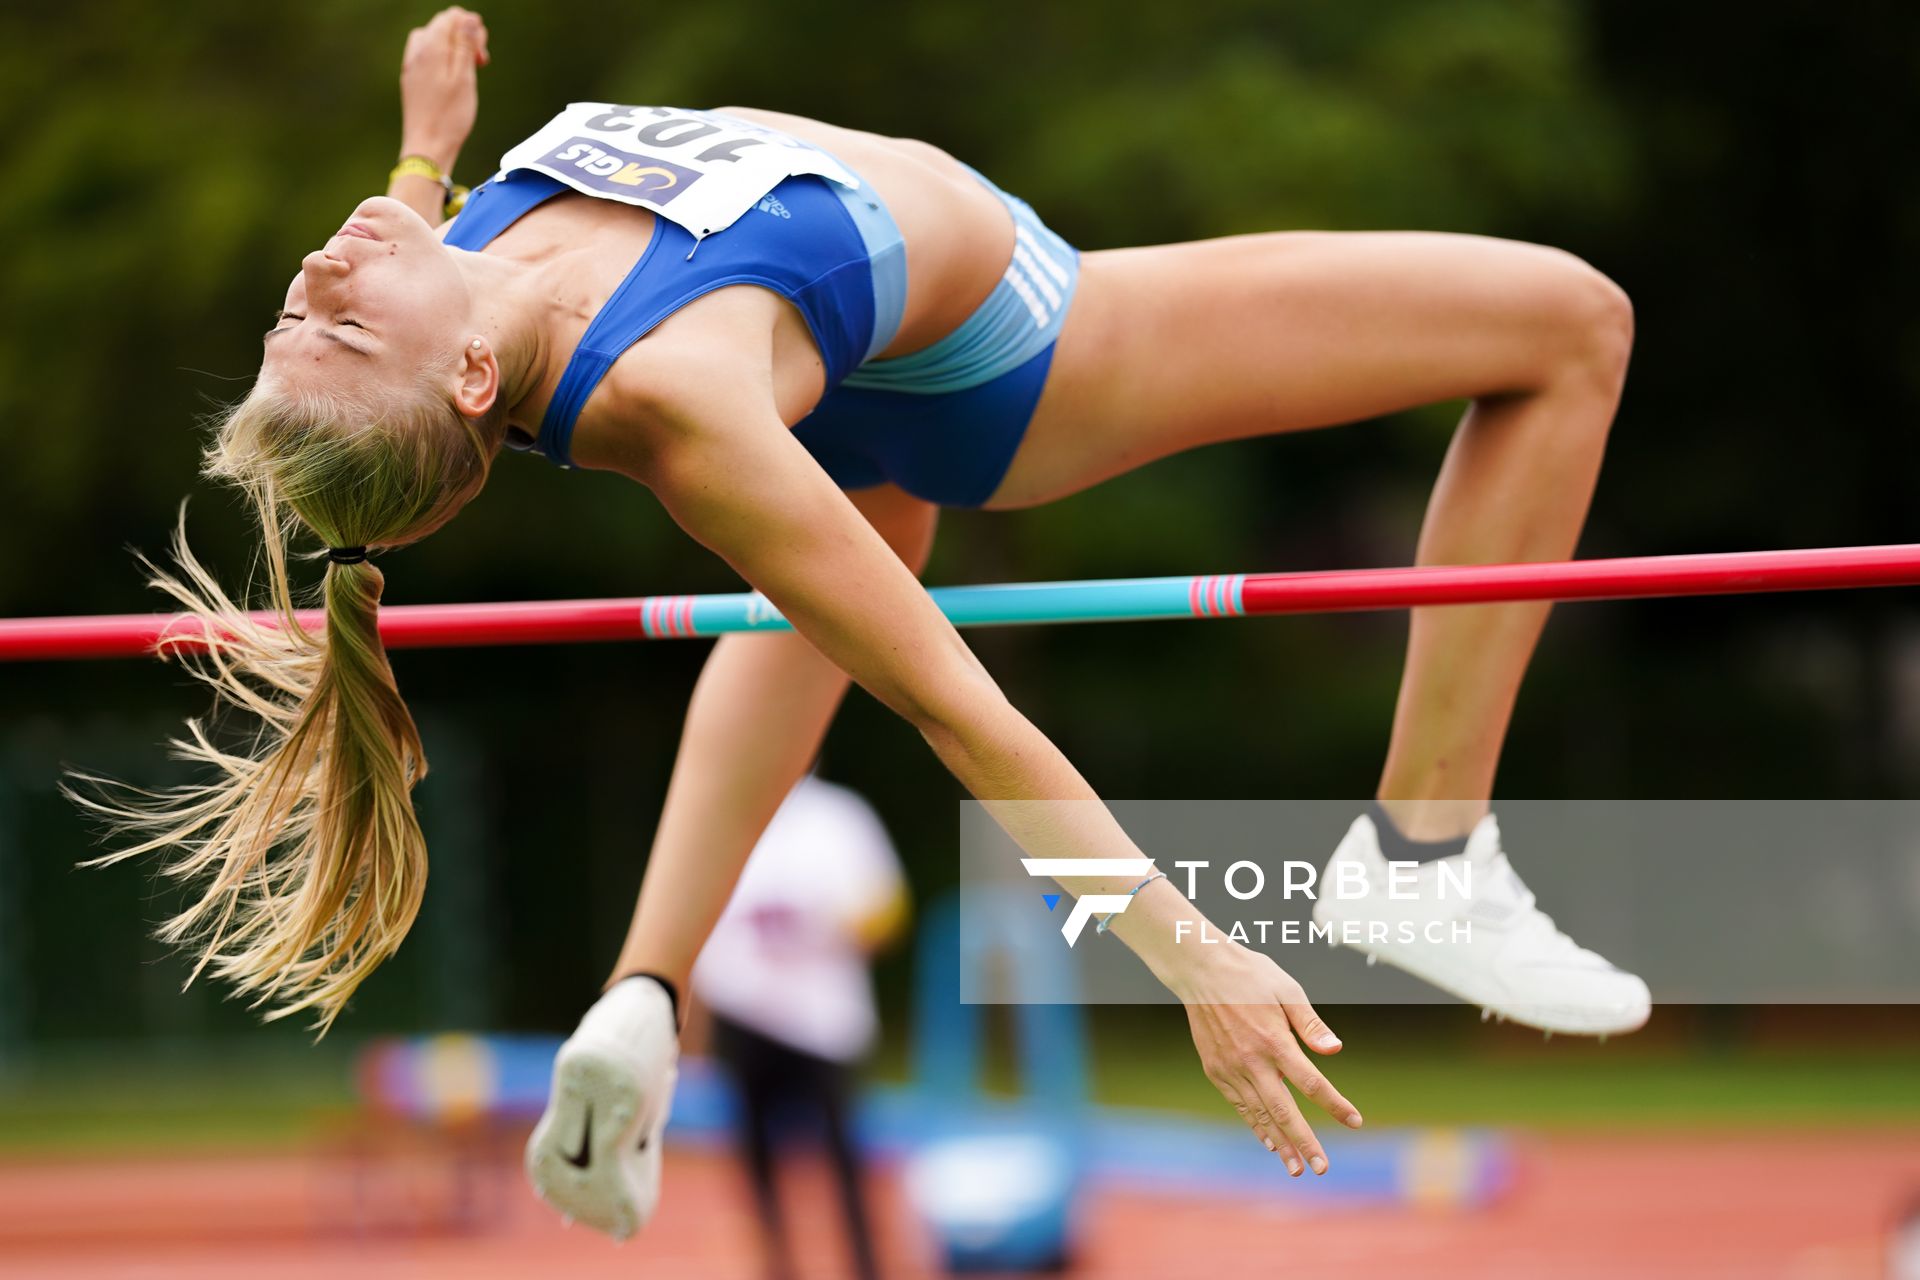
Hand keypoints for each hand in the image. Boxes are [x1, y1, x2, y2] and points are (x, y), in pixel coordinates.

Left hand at [399, 6, 489, 169]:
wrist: (427, 147)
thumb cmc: (450, 117)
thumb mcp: (465, 78)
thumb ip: (465, 45)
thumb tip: (468, 19)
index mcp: (431, 48)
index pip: (452, 17)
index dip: (472, 28)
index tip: (481, 53)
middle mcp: (417, 52)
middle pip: (441, 25)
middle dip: (463, 36)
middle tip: (479, 62)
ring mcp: (411, 65)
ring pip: (432, 39)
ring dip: (452, 47)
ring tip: (467, 69)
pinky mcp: (410, 79)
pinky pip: (425, 55)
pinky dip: (441, 58)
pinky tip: (451, 77)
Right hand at [1169, 943, 1361, 1176]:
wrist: (1200, 969)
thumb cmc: (1250, 975)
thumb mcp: (1287, 990)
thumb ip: (1310, 1024)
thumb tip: (1335, 1050)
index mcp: (1274, 1041)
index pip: (1312, 1083)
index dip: (1335, 1104)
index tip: (1354, 1121)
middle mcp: (1251, 1061)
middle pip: (1283, 1111)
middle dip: (1304, 1142)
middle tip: (1322, 1169)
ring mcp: (1230, 1068)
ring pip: (1259, 1114)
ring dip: (1280, 1143)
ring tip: (1296, 1167)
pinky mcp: (1215, 1069)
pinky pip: (1239, 1104)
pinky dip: (1255, 1124)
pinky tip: (1268, 1142)